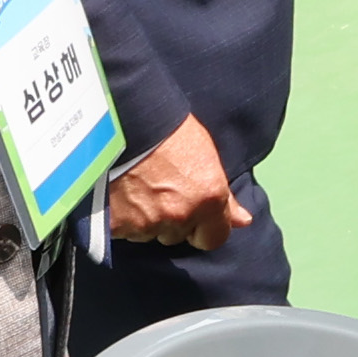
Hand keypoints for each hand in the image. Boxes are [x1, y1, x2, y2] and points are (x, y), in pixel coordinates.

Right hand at [108, 116, 253, 249]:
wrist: (119, 117)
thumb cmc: (165, 126)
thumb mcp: (204, 154)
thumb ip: (223, 195)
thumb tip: (243, 220)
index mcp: (208, 199)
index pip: (214, 238)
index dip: (204, 228)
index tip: (195, 214)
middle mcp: (179, 216)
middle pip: (177, 235)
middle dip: (171, 219)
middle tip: (158, 189)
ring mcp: (145, 224)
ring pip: (147, 234)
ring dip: (144, 218)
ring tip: (135, 186)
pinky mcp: (114, 225)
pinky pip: (120, 232)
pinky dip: (118, 218)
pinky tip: (117, 193)